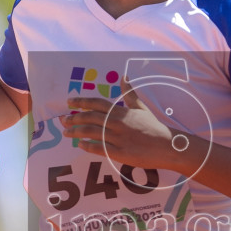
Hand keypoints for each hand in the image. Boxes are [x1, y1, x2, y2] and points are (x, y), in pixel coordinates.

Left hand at [62, 81, 192, 173]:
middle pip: (90, 118)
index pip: (97, 103)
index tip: (69, 101)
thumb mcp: (142, 108)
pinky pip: (100, 148)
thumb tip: (124, 77)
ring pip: (92, 133)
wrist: (167, 146)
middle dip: (74, 118)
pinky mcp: (120, 153)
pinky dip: (88, 146)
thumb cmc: (154, 127)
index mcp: (122, 112)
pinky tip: (80, 145)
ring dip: (76, 132)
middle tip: (63, 120)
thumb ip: (130, 94)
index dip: (82, 101)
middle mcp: (118, 123)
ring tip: (66, 133)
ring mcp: (118, 138)